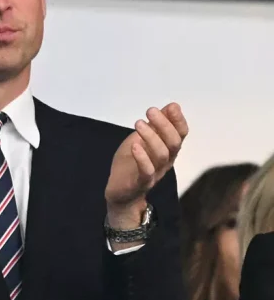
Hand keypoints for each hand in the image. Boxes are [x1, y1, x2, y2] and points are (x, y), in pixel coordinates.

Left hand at [105, 104, 188, 227]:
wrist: (119, 193)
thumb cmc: (130, 164)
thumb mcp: (141, 140)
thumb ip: (155, 125)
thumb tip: (171, 106)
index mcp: (168, 150)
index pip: (181, 134)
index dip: (179, 120)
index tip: (172, 107)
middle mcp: (166, 162)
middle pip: (174, 143)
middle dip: (164, 124)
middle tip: (150, 110)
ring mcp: (155, 173)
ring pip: (162, 155)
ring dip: (151, 137)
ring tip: (139, 124)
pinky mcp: (141, 183)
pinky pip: (147, 172)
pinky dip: (142, 158)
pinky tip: (135, 146)